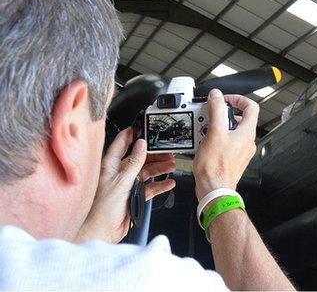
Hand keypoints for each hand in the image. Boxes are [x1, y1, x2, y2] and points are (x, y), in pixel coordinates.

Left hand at [75, 128, 175, 242]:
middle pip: (139, 158)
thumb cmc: (103, 208)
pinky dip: (160, 185)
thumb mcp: (122, 181)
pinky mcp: (134, 196)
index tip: (144, 127)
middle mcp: (118, 173)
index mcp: (110, 165)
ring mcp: (127, 184)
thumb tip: (142, 144)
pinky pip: (150, 187)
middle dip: (154, 154)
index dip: (132, 134)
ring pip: (146, 172)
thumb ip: (134, 162)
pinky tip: (168, 183)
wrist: (103, 231)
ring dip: (159, 168)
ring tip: (171, 165)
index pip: (122, 143)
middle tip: (167, 151)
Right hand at [192, 89, 258, 199]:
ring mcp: (241, 151)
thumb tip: (217, 96)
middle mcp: (247, 141)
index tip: (224, 99)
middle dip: (223, 114)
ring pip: (232, 131)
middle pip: (240, 118)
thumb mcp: (214, 132)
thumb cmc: (216, 167)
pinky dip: (217, 138)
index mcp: (247, 132)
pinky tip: (205, 142)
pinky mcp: (233, 159)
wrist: (214, 189)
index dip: (238, 99)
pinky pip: (227, 142)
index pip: (251, 107)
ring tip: (205, 129)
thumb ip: (217, 110)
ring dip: (218, 126)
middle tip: (211, 114)